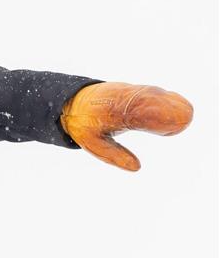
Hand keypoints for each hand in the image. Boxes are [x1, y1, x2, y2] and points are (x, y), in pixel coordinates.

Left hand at [60, 82, 192, 170]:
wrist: (74, 101)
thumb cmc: (83, 124)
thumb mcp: (92, 142)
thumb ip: (114, 155)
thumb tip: (137, 167)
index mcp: (112, 112)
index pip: (141, 111)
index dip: (160, 116)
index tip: (175, 124)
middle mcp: (123, 98)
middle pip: (152, 99)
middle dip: (169, 109)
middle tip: (185, 121)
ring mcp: (129, 92)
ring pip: (155, 93)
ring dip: (170, 103)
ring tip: (185, 115)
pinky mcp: (132, 90)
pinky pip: (152, 92)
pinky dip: (165, 99)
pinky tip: (178, 106)